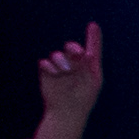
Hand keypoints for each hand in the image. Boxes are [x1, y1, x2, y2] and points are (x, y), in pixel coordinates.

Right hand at [33, 23, 98, 138]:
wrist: (68, 112)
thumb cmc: (84, 99)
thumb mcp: (91, 82)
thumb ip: (88, 67)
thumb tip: (85, 52)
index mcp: (89, 66)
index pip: (92, 48)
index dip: (93, 37)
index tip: (93, 25)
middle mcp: (74, 64)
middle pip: (72, 48)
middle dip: (73, 49)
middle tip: (76, 53)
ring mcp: (60, 68)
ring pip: (58, 55)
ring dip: (61, 60)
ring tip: (65, 70)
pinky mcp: (47, 73)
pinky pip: (45, 63)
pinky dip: (49, 66)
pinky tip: (53, 71)